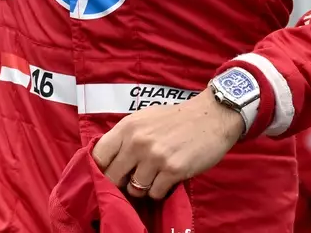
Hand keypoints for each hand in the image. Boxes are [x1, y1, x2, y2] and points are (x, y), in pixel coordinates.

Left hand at [92, 92, 245, 199]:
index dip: (101, 168)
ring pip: (135, 188)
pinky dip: (160, 191)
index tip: (109, 173)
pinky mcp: (173, 170)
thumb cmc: (176, 119)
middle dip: (121, 182)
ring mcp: (155, 157)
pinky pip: (156, 193)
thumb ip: (126, 137)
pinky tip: (167, 179)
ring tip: (154, 177)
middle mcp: (138, 142)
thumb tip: (109, 161)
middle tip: (132, 180)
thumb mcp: (144, 119)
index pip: (99, 155)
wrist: (211, 117)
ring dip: (143, 187)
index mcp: (128, 127)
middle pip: (113, 176)